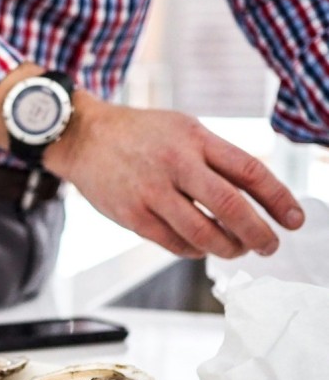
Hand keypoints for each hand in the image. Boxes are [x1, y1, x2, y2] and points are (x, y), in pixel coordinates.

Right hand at [44, 90, 304, 257]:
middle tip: (270, 246)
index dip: (279, 199)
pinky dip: (195, 250)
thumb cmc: (139, 135)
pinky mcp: (132, 215)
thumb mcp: (183, 128)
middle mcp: (175, 164)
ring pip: (203, 233)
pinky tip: (201, 247)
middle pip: (230, 206)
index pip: (249, 171)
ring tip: (237, 249)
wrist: (84, 138)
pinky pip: (174, 243)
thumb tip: (256, 194)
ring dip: (228, 247)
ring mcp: (151, 192)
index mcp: (194, 138)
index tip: (295, 220)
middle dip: (259, 233)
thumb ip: (215, 156)